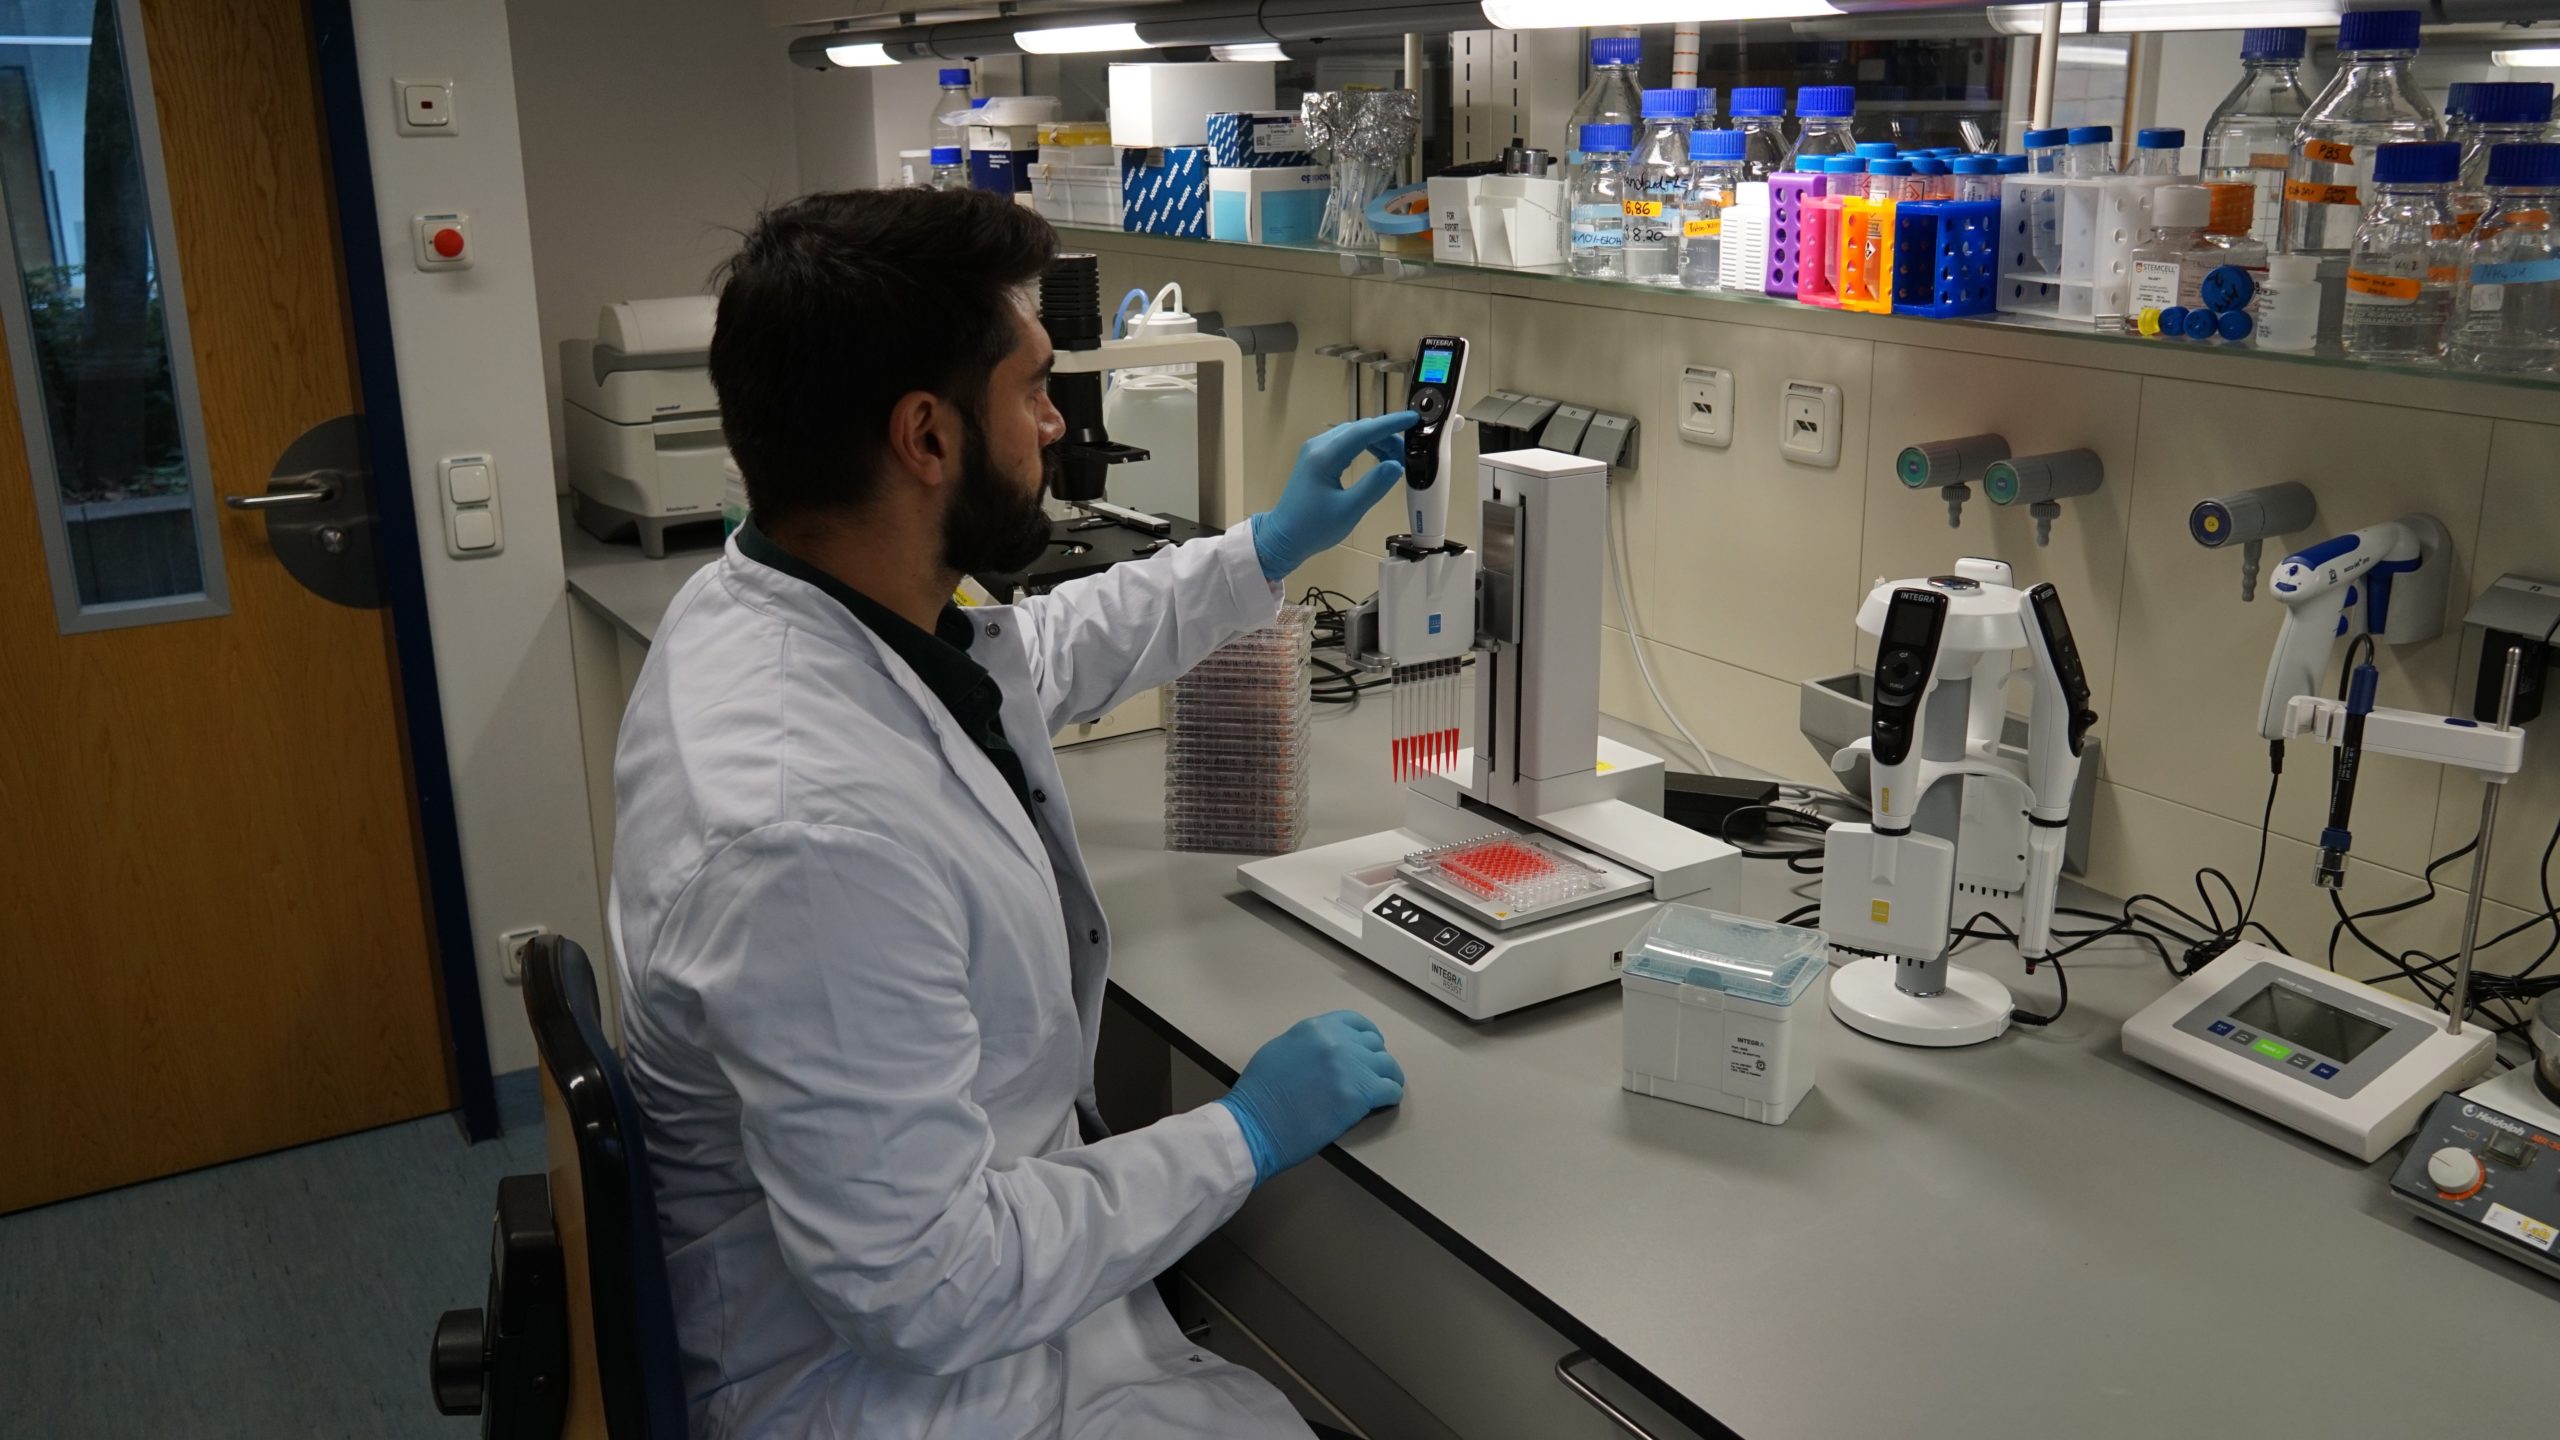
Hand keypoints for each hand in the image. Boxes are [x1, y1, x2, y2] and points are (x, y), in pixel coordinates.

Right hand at [1215, 1010, 1405, 1182]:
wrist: (1255, 1125)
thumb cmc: (1259, 1093)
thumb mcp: (1281, 1051)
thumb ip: (1308, 1045)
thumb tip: (1326, 1051)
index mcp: (1315, 1028)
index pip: (1355, 1022)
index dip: (1366, 1036)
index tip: (1368, 1048)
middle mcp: (1337, 1041)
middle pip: (1374, 1044)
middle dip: (1374, 1059)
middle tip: (1371, 1074)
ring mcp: (1350, 1067)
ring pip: (1387, 1065)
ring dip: (1387, 1077)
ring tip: (1382, 1088)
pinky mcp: (1359, 1095)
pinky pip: (1390, 1090)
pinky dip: (1390, 1096)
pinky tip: (1383, 1102)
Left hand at [1249, 411, 1418, 581]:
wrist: (1283, 537)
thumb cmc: (1314, 528)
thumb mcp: (1349, 510)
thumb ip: (1374, 485)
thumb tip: (1396, 465)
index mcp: (1325, 456)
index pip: (1364, 431)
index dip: (1390, 424)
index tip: (1413, 419)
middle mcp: (1318, 446)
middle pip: (1359, 430)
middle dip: (1386, 435)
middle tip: (1408, 453)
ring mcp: (1315, 451)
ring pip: (1352, 434)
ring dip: (1376, 441)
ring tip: (1396, 459)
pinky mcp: (1315, 458)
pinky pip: (1344, 443)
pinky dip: (1364, 446)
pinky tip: (1377, 458)